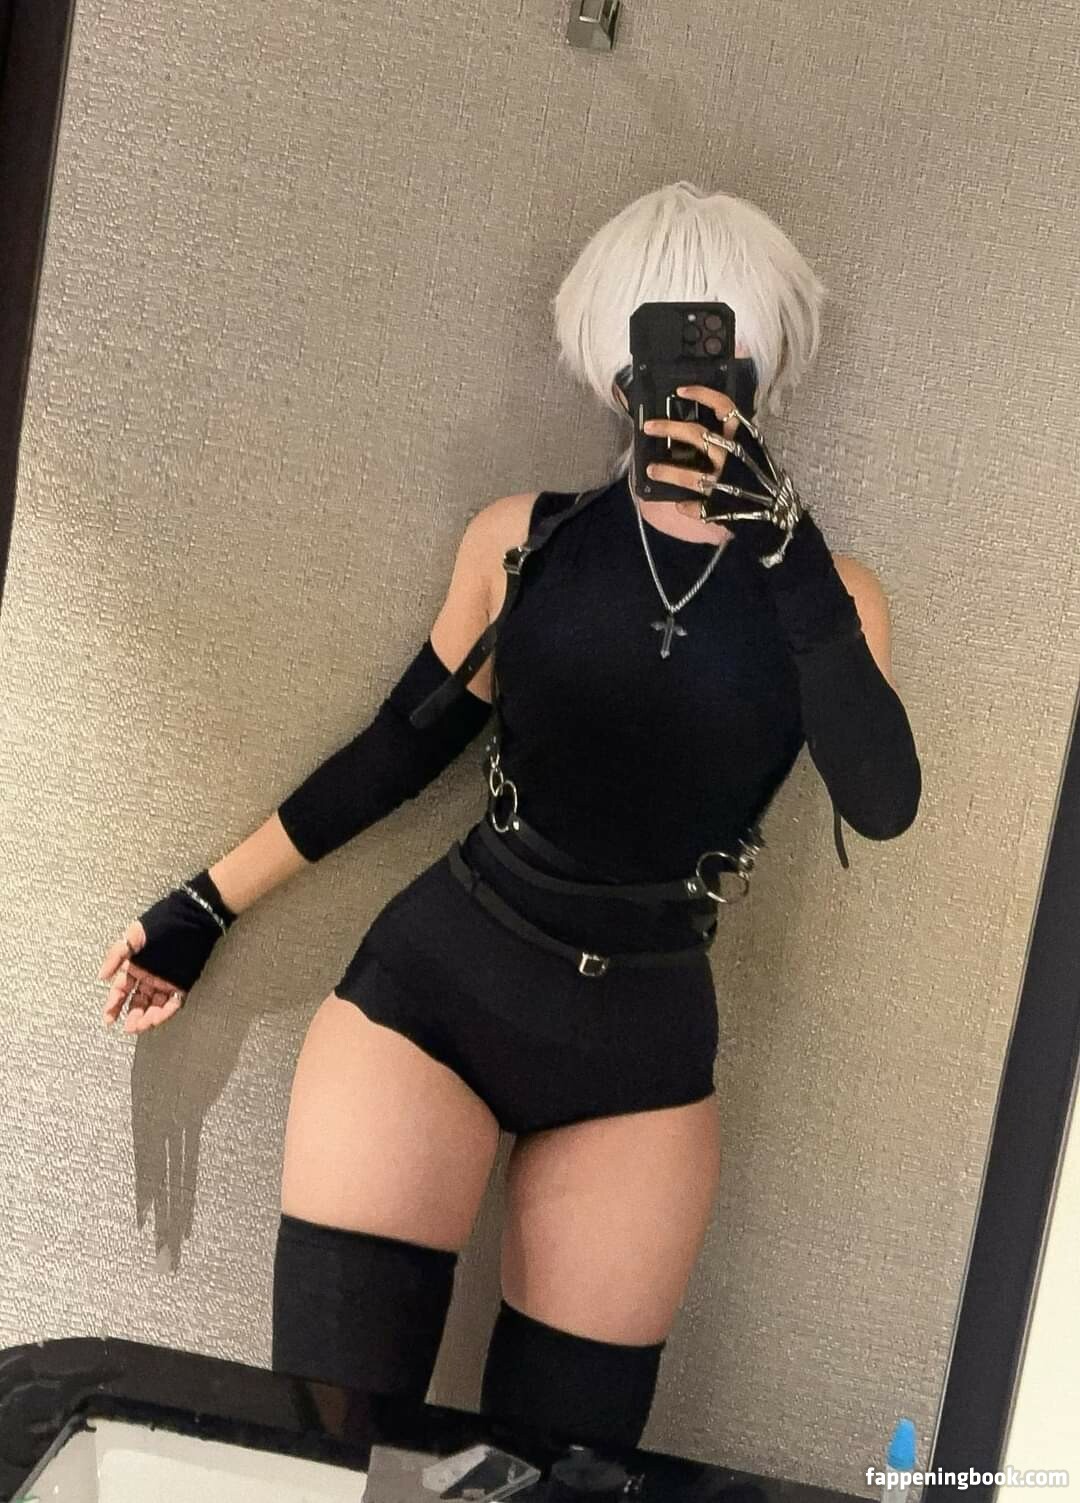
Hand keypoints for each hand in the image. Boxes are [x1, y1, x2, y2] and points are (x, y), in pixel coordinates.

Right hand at [99, 921, 186, 1033]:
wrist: (191, 916)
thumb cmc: (161, 922)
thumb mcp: (132, 936)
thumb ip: (116, 955)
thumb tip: (102, 976)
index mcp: (135, 965)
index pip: (122, 989)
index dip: (114, 1004)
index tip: (108, 1017)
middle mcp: (149, 975)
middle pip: (138, 1001)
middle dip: (132, 1015)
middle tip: (128, 1027)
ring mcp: (166, 980)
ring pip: (154, 1005)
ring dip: (147, 1017)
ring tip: (141, 1026)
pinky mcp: (182, 983)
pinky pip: (173, 1002)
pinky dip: (166, 1011)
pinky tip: (157, 1018)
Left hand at [642, 383, 804, 565]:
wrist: (780, 511)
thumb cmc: (766, 478)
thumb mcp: (755, 451)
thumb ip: (734, 440)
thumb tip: (707, 433)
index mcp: (746, 439)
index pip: (725, 407)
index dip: (702, 395)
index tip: (681, 391)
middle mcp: (733, 456)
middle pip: (696, 435)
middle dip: (669, 428)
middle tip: (649, 427)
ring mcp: (725, 481)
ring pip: (689, 475)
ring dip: (666, 472)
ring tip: (650, 470)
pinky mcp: (720, 505)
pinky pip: (696, 506)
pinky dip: (687, 506)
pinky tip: (680, 504)